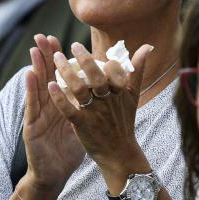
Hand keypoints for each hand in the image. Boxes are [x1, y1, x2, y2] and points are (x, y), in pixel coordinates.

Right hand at [21, 34, 86, 192]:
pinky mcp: (32, 126)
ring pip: (36, 86)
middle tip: (43, 36)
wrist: (54, 173)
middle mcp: (47, 106)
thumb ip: (90, 106)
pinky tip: (30, 75)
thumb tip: (106, 91)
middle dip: (44, 56)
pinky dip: (31, 89)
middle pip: (45, 76)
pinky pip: (33, 105)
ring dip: (35, 66)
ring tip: (35, 49)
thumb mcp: (82, 124)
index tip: (58, 39)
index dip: (57, 58)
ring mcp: (38, 115)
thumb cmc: (68, 149)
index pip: (58, 76)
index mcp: (59, 103)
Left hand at [47, 41, 152, 174]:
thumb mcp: (134, 96)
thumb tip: (148, 46)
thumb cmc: (124, 121)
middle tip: (73, 45)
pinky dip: (60, 98)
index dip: (105, 61)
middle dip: (85, 59)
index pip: (114, 71)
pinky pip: (70, 110)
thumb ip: (137, 70)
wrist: (120, 154)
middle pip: (96, 77)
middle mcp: (108, 101)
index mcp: (119, 92)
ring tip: (57, 58)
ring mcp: (95, 113)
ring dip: (67, 72)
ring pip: (80, 89)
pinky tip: (50, 85)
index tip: (95, 52)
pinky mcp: (83, 125)